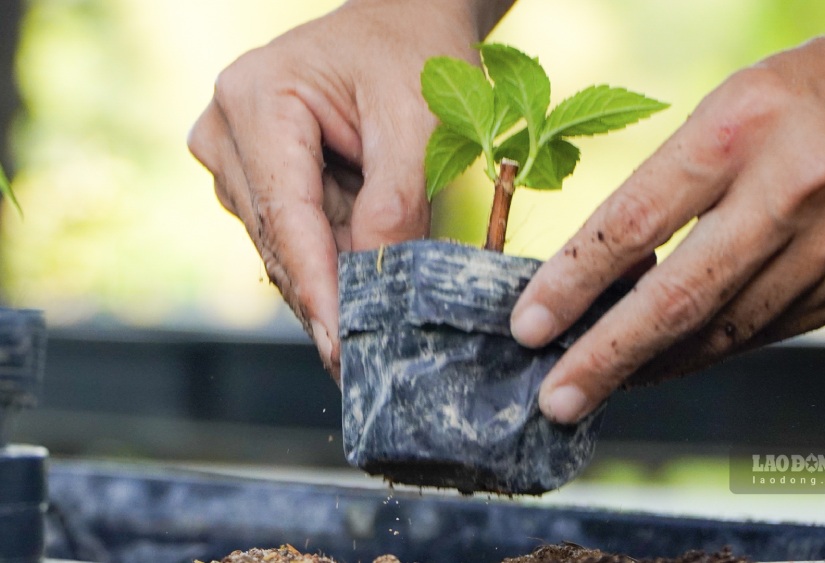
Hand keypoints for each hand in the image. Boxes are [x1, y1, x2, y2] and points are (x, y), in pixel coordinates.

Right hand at [188, 0, 509, 378]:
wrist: (401, 20)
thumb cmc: (411, 52)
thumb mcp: (418, 119)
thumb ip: (397, 200)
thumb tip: (377, 280)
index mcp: (256, 101)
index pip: (287, 217)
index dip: (318, 290)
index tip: (342, 348)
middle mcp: (226, 131)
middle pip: (280, 240)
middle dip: (329, 296)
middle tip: (369, 357)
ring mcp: (234, 157)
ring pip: (285, 247)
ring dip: (333, 280)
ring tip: (378, 320)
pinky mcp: (255, 176)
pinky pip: (293, 235)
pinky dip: (330, 262)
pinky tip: (360, 287)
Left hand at [511, 0, 824, 423]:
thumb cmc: (811, 94)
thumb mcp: (730, 105)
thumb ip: (672, 183)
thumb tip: (607, 275)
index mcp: (741, 128)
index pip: (637, 219)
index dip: (574, 281)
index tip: (528, 326)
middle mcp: (792, 191)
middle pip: (680, 296)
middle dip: (607, 357)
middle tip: (555, 399)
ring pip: (725, 330)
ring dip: (654, 365)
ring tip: (601, 384)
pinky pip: (766, 333)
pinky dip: (709, 352)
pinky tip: (670, 361)